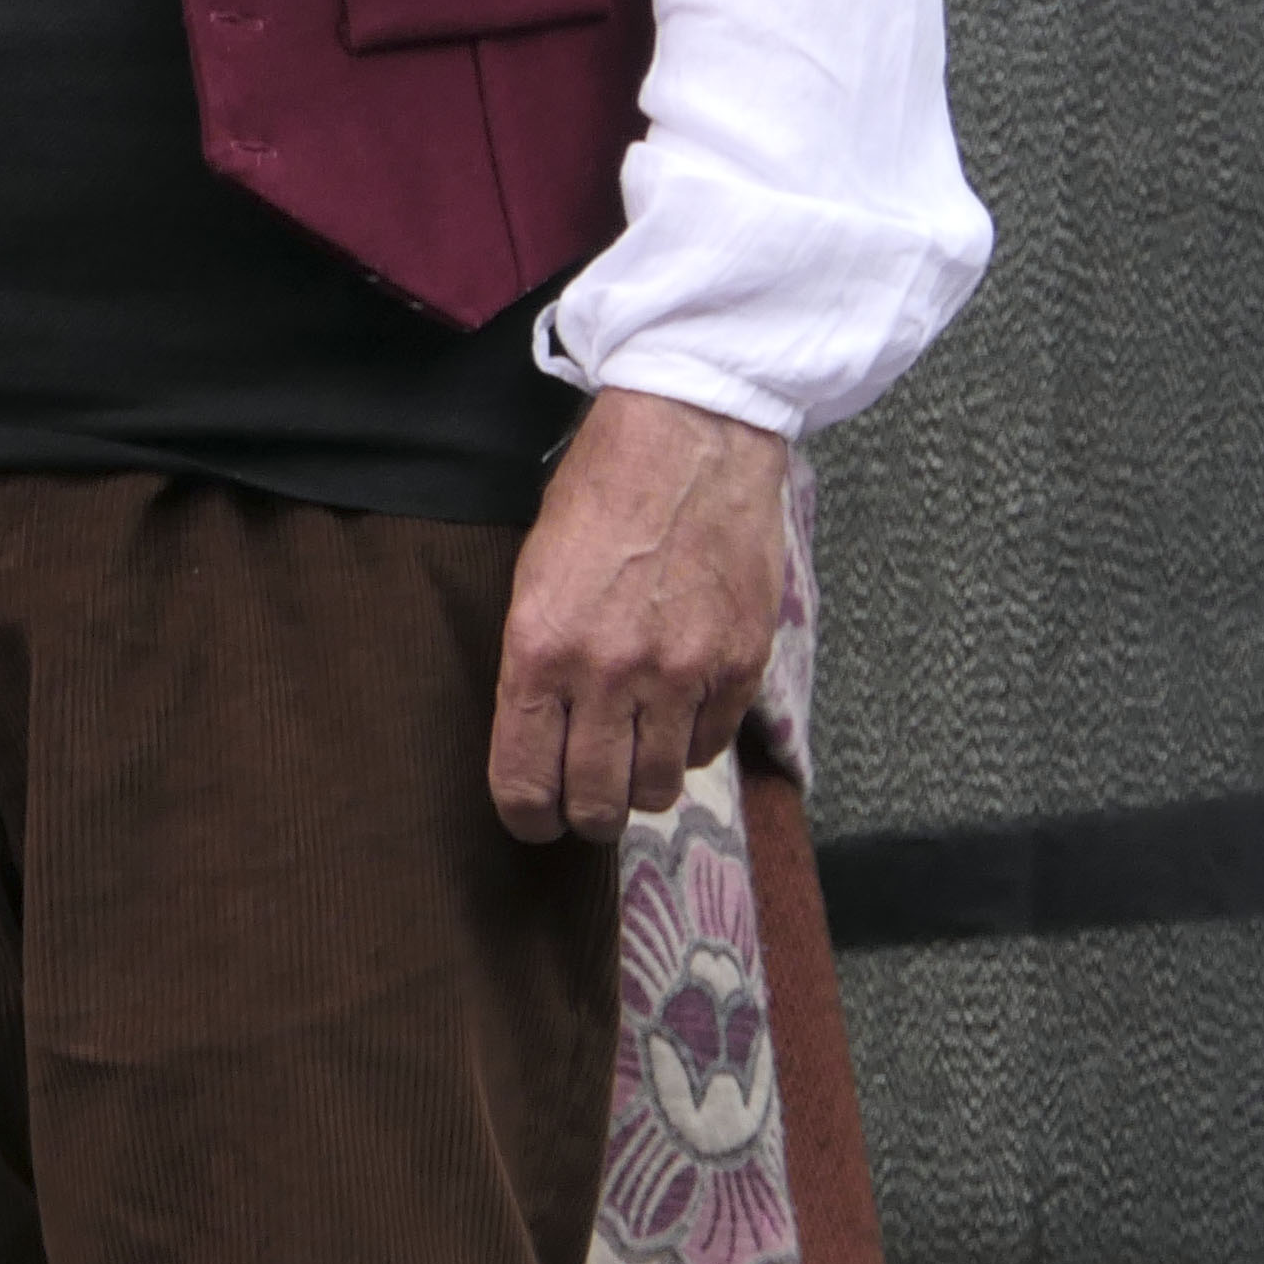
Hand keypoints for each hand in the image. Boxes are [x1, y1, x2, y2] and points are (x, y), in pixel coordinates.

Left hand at [489, 388, 791, 841]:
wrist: (687, 443)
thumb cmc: (597, 498)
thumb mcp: (532, 575)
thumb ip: (535, 660)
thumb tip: (539, 736)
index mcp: (539, 648)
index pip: (525, 778)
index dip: (526, 816)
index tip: (531, 820)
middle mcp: (609, 673)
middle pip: (597, 800)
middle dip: (584, 815)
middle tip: (583, 804)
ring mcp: (681, 674)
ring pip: (658, 787)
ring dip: (640, 786)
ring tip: (630, 760)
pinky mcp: (738, 666)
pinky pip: (709, 747)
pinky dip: (689, 746)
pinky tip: (675, 718)